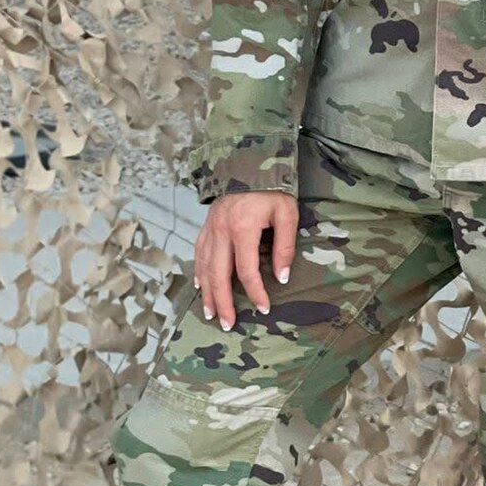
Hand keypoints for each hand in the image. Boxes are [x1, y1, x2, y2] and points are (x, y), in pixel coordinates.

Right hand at [194, 190, 296, 329]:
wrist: (250, 161)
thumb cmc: (273, 188)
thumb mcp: (287, 213)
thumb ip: (284, 246)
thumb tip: (282, 277)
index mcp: (242, 228)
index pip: (246, 270)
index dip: (255, 292)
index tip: (264, 308)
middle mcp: (221, 230)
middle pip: (219, 275)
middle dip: (223, 303)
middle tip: (228, 325)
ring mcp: (210, 227)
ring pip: (205, 267)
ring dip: (208, 293)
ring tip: (211, 313)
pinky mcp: (206, 224)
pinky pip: (199, 253)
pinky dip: (199, 272)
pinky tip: (201, 286)